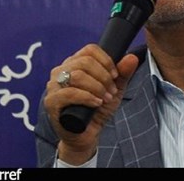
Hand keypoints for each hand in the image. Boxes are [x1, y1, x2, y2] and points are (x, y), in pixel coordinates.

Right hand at [43, 44, 138, 164]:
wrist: (87, 134)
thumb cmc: (98, 108)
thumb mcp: (114, 89)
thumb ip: (123, 74)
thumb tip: (132, 57)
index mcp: (75, 63)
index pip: (90, 50)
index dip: (106, 60)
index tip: (115, 75)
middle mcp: (61, 71)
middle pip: (85, 61)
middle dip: (103, 77)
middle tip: (111, 91)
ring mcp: (53, 86)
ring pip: (77, 76)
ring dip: (97, 87)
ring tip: (105, 98)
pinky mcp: (51, 101)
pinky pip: (69, 93)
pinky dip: (87, 97)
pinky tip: (96, 103)